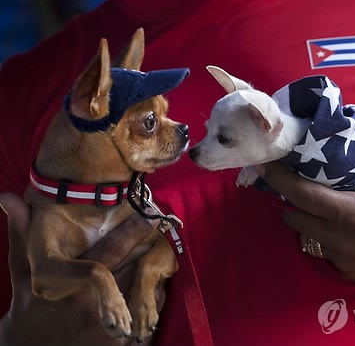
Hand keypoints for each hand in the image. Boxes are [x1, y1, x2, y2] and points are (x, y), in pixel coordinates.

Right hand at [0, 193, 164, 345]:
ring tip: (158, 257)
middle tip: (163, 227)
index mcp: (65, 283)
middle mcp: (88, 304)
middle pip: (135, 268)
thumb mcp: (22, 273)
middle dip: (151, 248)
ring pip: (146, 288)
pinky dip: (154, 294)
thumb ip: (20, 235)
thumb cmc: (30, 307)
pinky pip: (149, 310)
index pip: (108, 252)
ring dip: (154, 271)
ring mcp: (104, 326)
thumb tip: (9, 198)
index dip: (132, 231)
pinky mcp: (118, 341)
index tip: (151, 213)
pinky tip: (152, 285)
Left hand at [257, 110, 354, 298]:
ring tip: (314, 203)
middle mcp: (340, 239)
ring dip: (304, 219)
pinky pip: (323, 251)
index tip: (265, 165)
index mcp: (352, 214)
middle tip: (293, 184)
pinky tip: (336, 226)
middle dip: (287, 201)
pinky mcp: (348, 272)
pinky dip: (322, 236)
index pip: (301, 195)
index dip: (278, 179)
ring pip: (306, 236)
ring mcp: (343, 259)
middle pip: (294, 217)